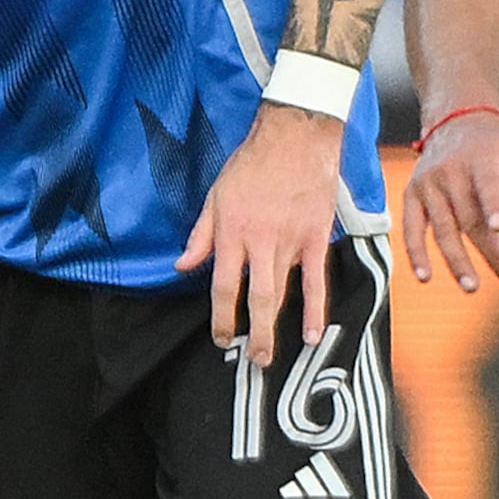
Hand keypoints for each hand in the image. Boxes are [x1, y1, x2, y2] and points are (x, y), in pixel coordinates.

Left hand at [180, 101, 347, 366]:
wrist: (296, 137)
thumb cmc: (252, 165)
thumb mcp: (216, 196)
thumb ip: (200, 236)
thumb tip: (183, 267)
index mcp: (232, 232)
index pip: (223, 286)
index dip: (221, 317)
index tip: (221, 337)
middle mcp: (261, 241)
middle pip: (256, 298)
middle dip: (252, 334)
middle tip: (251, 360)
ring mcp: (291, 241)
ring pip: (283, 293)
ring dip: (277, 327)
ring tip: (271, 355)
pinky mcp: (315, 238)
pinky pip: (316, 280)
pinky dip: (315, 310)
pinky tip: (312, 333)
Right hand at [398, 109, 498, 292]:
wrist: (455, 126)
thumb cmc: (495, 149)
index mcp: (481, 159)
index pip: (487, 184)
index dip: (493, 205)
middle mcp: (451, 171)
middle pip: (470, 217)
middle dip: (492, 251)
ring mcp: (429, 184)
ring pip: (443, 229)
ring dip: (457, 261)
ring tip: (472, 287)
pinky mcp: (412, 196)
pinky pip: (412, 229)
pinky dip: (416, 253)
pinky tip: (425, 277)